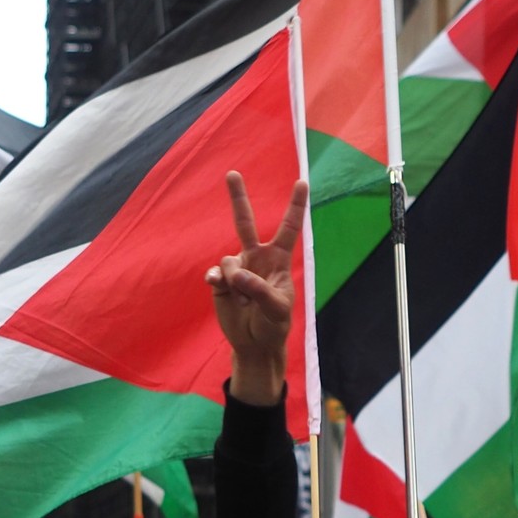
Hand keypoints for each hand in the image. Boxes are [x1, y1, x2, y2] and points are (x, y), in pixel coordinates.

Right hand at [208, 170, 305, 406]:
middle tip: (232, 173)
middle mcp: (256, 258)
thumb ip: (260, 289)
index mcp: (278, 260)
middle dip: (238, 198)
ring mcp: (236, 268)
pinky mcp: (220, 282)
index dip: (295, 206)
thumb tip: (236, 273)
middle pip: (245, 222)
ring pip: (229, 260)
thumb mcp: (277, 309)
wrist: (254, 344)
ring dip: (236, 281)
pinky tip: (219, 287)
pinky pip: (215, 273)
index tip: (302, 181)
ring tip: (243, 300)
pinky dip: (217, 280)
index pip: (288, 228)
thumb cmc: (274, 325)